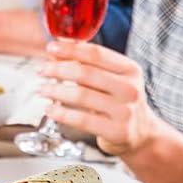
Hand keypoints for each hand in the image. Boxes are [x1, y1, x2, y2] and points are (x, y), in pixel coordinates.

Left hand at [36, 39, 160, 157]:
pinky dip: (61, 113)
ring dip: (55, 90)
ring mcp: (124, 111)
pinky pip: (82, 119)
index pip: (97, 54)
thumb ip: (90, 66)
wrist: (141, 134)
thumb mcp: (113, 80)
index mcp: (130, 69)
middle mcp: (130, 88)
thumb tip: (57, 50)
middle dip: (58, 70)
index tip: (50, 48)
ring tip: (41, 89)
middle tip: (41, 70)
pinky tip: (49, 109)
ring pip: (81, 95)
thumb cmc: (119, 103)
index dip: (71, 49)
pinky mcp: (116, 131)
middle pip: (86, 73)